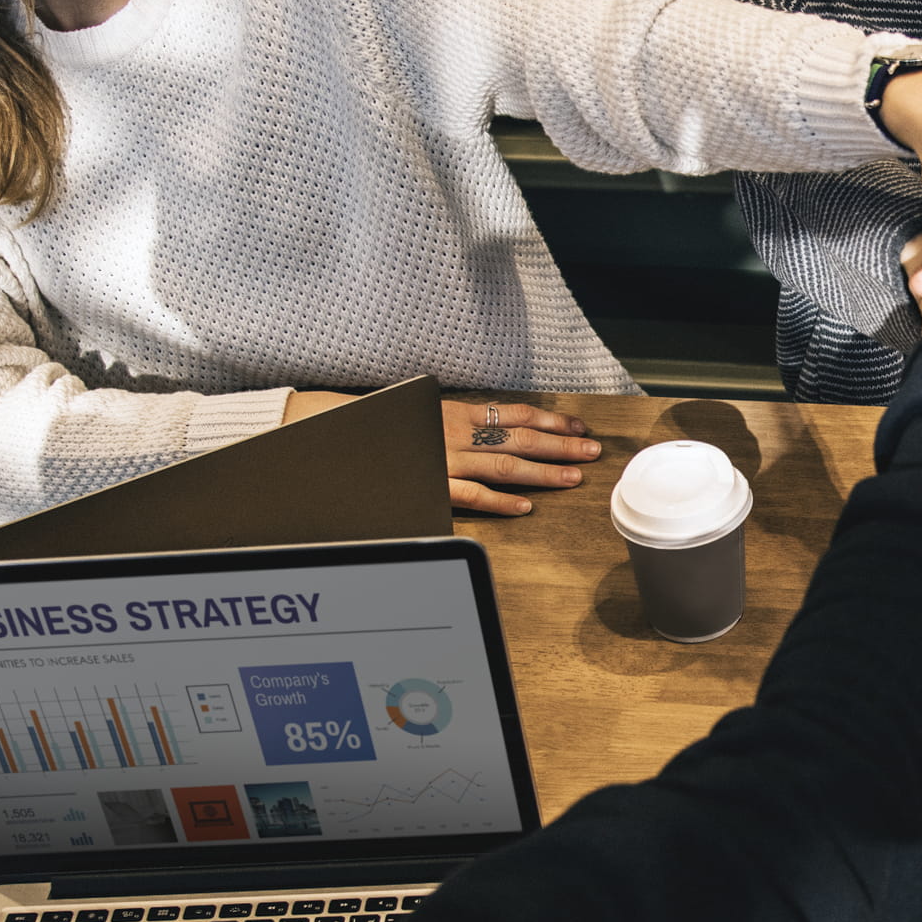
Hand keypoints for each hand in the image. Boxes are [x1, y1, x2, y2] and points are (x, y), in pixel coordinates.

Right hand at [286, 391, 598, 516]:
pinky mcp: (428, 483)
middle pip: (519, 439)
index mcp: (455, 413)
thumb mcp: (422, 415)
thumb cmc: (378, 426)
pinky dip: (498, 501)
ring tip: (573, 478)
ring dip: (542, 472)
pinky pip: (469, 494)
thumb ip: (456, 424)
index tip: (579, 428)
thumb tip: (494, 428)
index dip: (550, 421)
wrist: (328, 434)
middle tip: (593, 453)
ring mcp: (442, 459)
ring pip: (503, 465)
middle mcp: (454, 433)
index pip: (515, 415)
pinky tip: (525, 507)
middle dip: (560, 446)